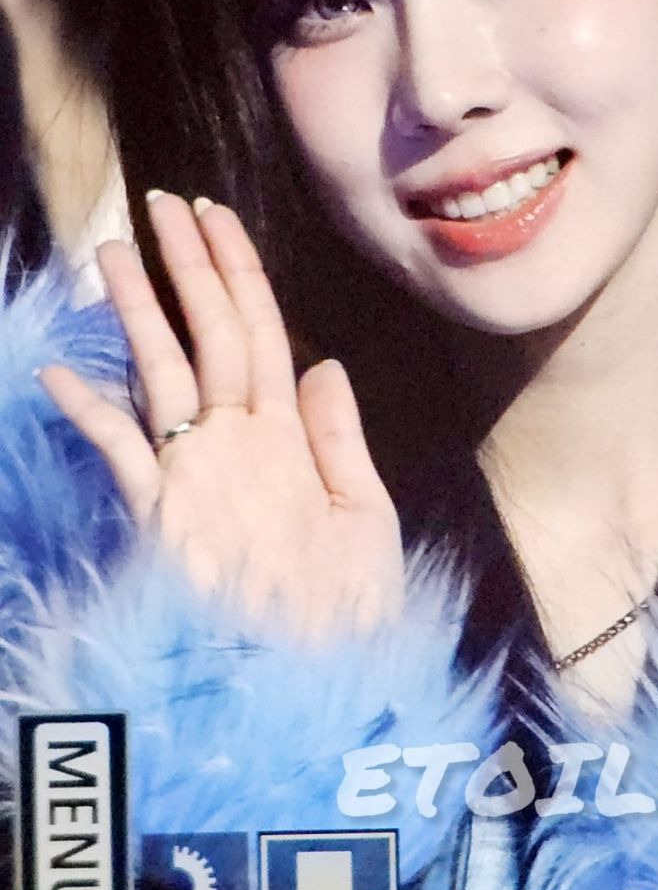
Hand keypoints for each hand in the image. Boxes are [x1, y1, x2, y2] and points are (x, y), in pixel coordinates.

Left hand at [37, 193, 402, 641]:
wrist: (301, 684)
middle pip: (211, 331)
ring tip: (110, 252)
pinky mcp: (153, 514)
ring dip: (136, 307)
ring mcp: (192, 471)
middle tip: (162, 205)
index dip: (238, 269)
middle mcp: (238, 439)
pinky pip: (115, 447)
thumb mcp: (368, 519)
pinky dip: (86, 405)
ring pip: (161, 368)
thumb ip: (339, 437)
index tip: (216, 219)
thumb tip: (325, 363)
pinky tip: (57, 368)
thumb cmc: (341, 610)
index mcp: (292, 436)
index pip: (263, 329)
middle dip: (187, 263)